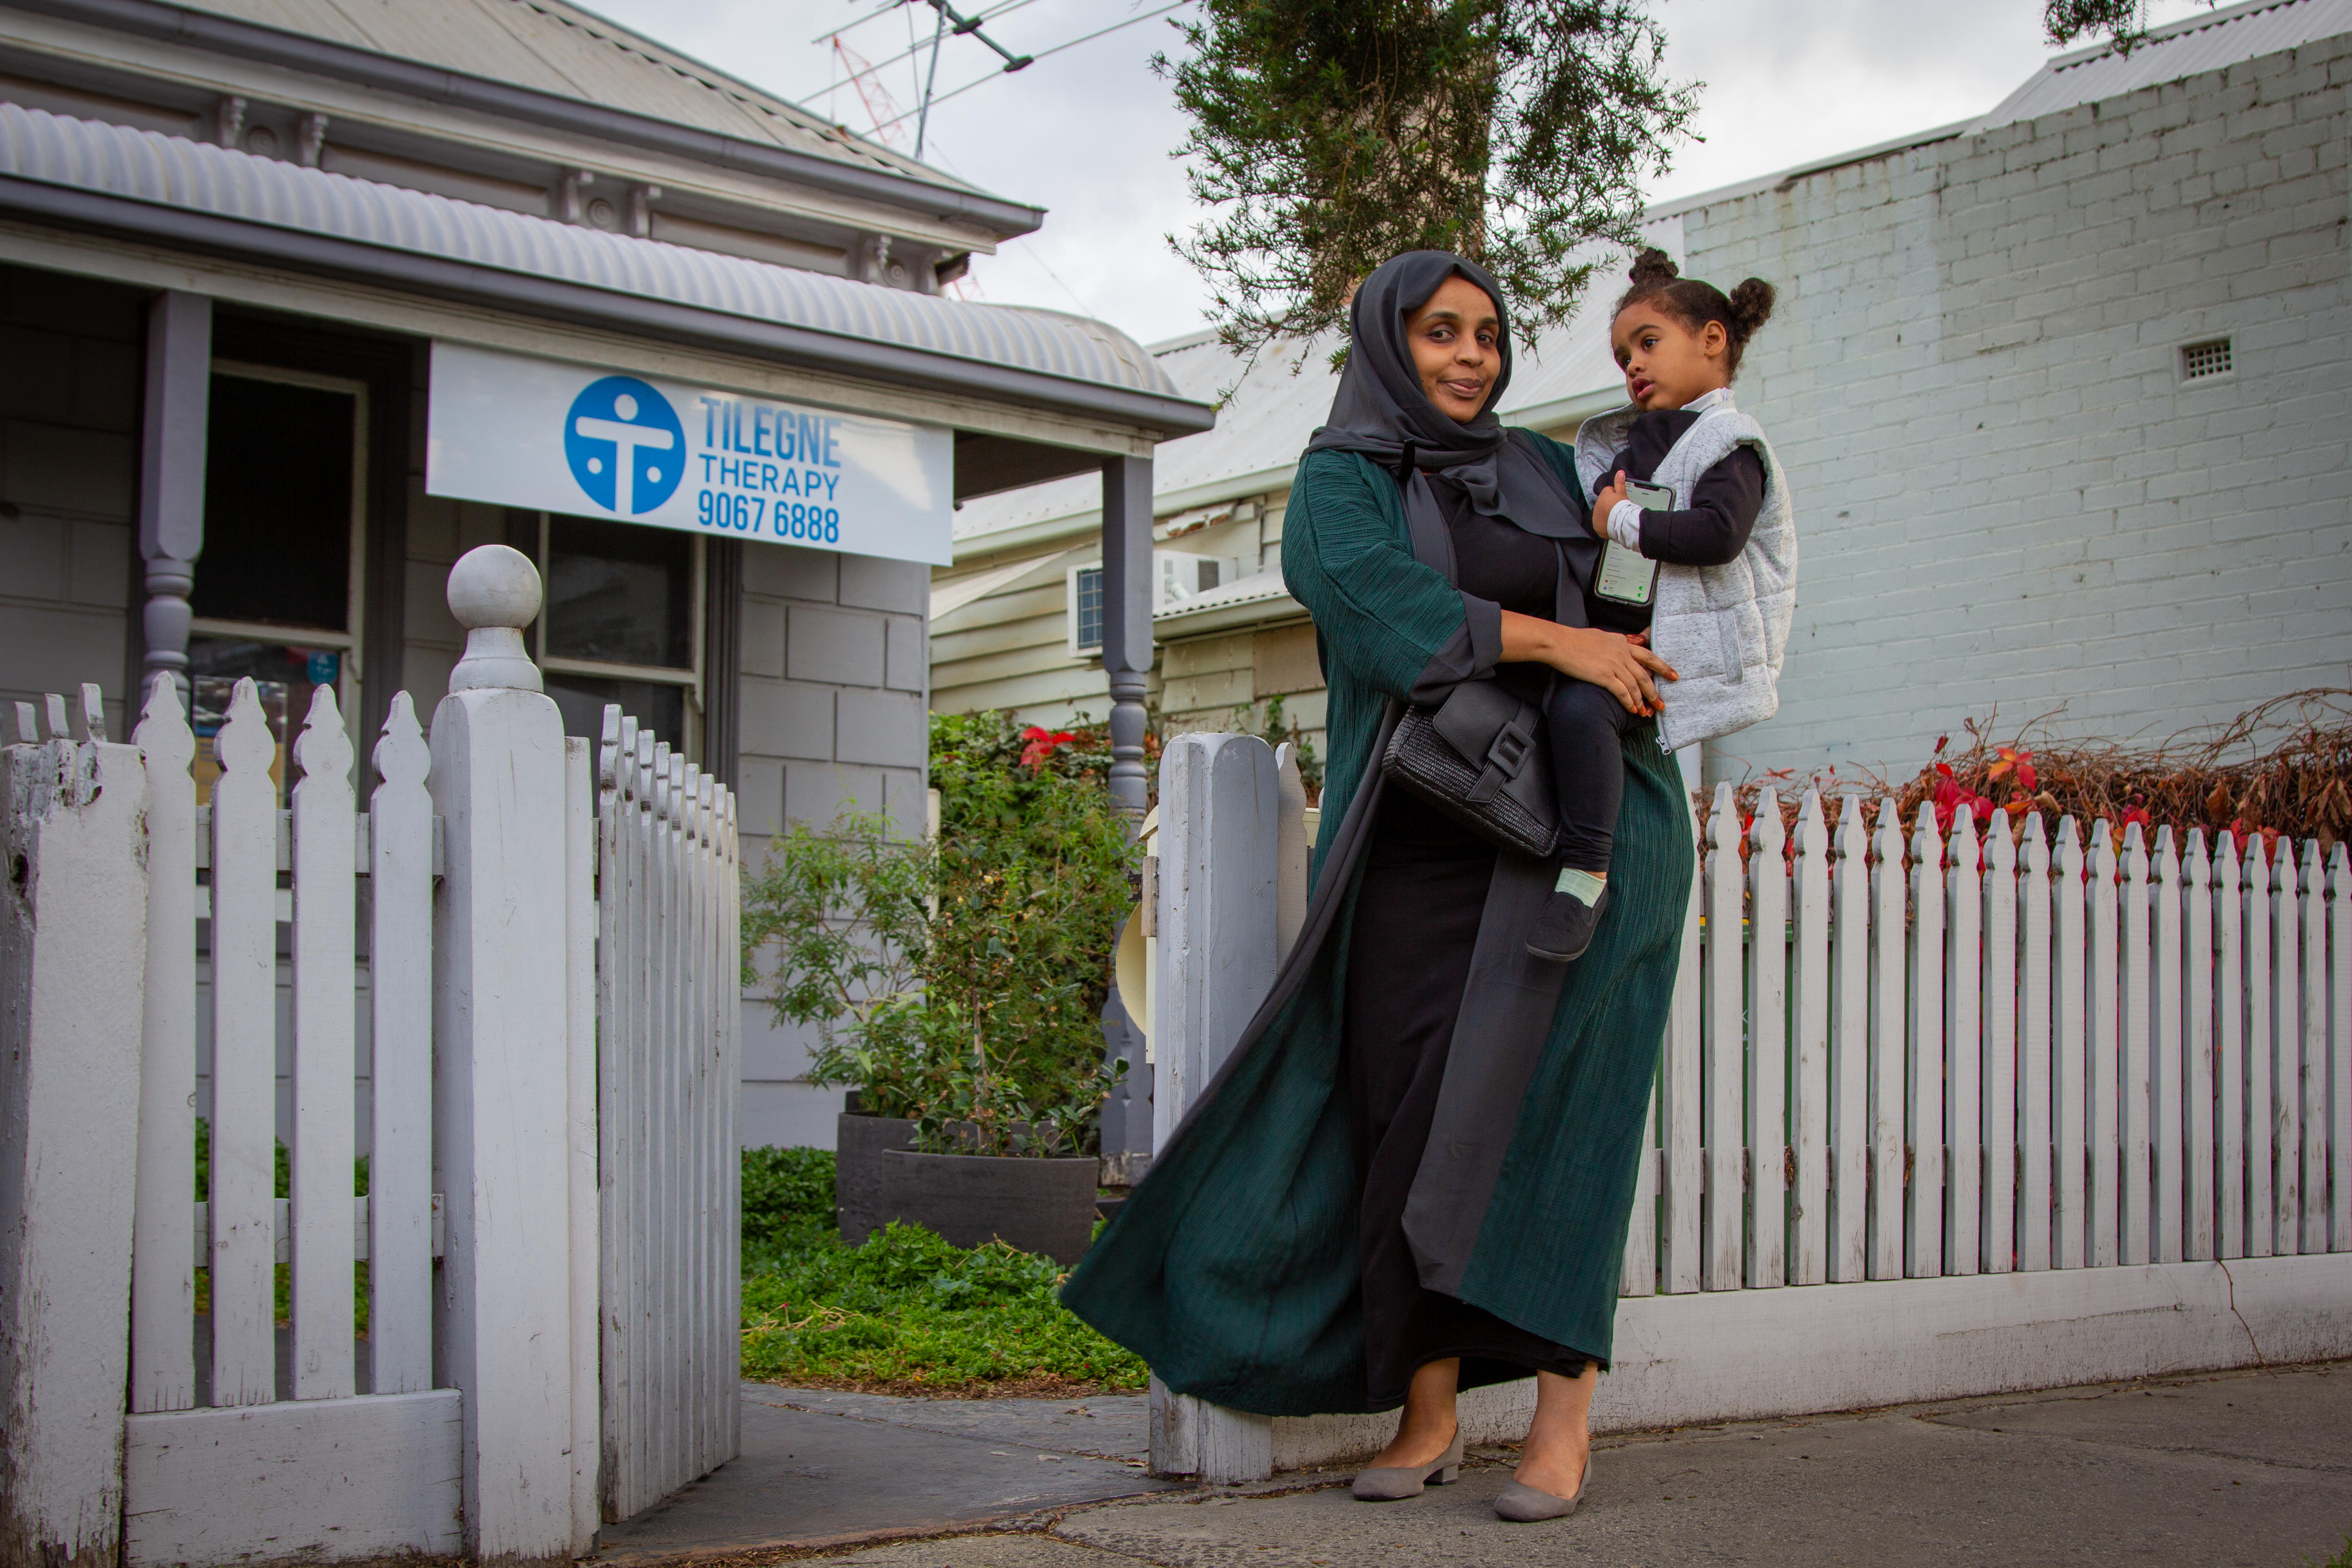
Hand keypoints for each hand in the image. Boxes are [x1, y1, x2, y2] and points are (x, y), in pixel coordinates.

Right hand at [1499, 611, 1676, 715]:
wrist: (1560, 642)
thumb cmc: (1575, 639)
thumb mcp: (1601, 635)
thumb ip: (1615, 642)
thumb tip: (1621, 642)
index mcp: (1622, 643)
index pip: (1648, 656)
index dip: (1663, 667)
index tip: (1673, 675)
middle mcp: (1622, 654)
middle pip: (1645, 675)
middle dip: (1655, 692)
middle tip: (1661, 703)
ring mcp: (1614, 665)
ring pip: (1636, 686)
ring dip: (1642, 701)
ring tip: (1645, 712)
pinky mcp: (1604, 675)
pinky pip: (1622, 692)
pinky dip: (1629, 702)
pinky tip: (1632, 709)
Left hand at [1591, 470, 1627, 537]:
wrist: (1622, 523)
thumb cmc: (1623, 508)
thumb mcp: (1622, 493)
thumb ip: (1620, 482)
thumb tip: (1620, 472)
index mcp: (1603, 495)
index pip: (1609, 492)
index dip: (1616, 496)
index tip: (1620, 501)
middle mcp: (1597, 505)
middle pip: (1604, 503)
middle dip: (1610, 505)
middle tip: (1619, 510)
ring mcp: (1595, 516)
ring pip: (1602, 512)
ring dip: (1607, 514)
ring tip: (1615, 517)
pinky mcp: (1596, 525)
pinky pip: (1599, 523)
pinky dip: (1604, 523)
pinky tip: (1611, 524)